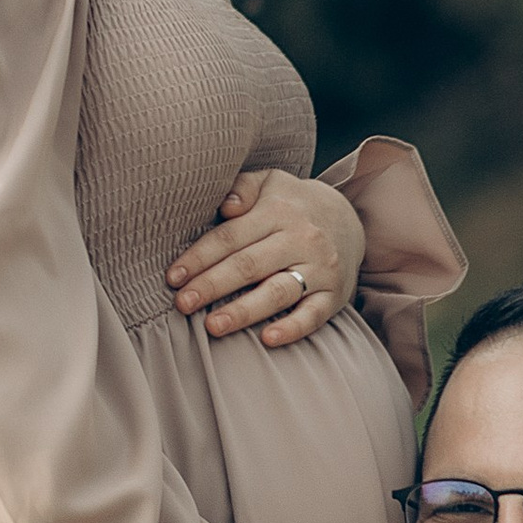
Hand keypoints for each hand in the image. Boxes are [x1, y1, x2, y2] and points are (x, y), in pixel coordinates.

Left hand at [168, 166, 363, 346]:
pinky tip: (267, 339)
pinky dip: (292, 328)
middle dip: (213, 285)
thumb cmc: (291, 204)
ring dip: (244, 310)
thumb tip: (225, 206)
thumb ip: (242, 188)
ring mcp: (319, 268)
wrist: (349, 218)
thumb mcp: (269, 182)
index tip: (173, 277)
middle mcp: (300, 238)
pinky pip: (314, 315)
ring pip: (278, 291)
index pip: (231, 237)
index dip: (200, 257)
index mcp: (278, 211)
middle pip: (249, 265)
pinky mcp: (334, 294)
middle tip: (183, 304)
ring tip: (213, 326)